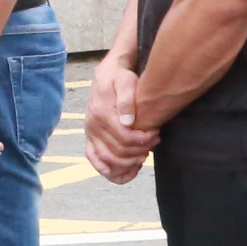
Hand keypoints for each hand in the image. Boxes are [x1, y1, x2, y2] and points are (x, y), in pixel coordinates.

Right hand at [81, 54, 154, 183]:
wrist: (106, 74)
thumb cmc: (119, 76)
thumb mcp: (125, 81)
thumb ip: (126, 100)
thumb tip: (128, 121)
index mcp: (101, 114)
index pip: (124, 137)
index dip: (143, 141)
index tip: (156, 134)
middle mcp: (92, 126)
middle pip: (117, 151)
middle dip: (139, 151)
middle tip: (154, 142)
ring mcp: (90, 133)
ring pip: (107, 159)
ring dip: (127, 162)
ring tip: (144, 154)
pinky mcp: (90, 136)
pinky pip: (93, 158)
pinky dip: (106, 169)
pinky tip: (121, 171)